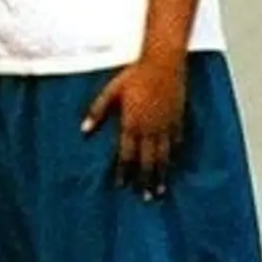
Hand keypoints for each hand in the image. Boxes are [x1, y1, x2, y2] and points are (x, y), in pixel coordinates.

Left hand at [85, 51, 185, 196]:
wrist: (163, 63)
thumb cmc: (134, 76)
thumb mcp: (110, 92)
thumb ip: (97, 112)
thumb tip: (83, 130)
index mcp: (131, 123)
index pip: (126, 155)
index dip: (124, 172)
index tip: (122, 186)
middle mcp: (150, 129)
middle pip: (147, 161)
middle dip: (145, 180)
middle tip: (145, 198)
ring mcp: (166, 125)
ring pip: (164, 156)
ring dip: (162, 174)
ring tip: (160, 190)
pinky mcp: (178, 120)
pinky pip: (177, 143)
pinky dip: (175, 156)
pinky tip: (174, 165)